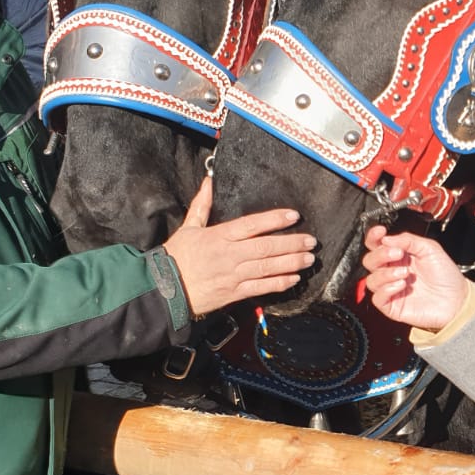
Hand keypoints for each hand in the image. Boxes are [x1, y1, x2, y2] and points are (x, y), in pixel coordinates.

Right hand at [160, 178, 316, 316]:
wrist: (164, 290)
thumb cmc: (175, 257)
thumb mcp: (188, 227)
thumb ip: (202, 205)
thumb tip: (209, 181)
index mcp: (219, 236)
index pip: (252, 224)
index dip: (274, 219)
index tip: (294, 216)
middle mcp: (229, 255)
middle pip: (266, 247)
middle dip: (292, 243)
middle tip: (311, 241)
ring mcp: (233, 275)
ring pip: (268, 267)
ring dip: (291, 262)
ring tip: (309, 258)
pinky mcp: (234, 293)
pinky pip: (261, 288)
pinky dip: (279, 283)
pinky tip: (294, 279)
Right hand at [361, 225, 468, 330]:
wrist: (456, 299)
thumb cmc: (446, 276)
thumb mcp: (430, 249)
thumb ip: (408, 240)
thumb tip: (386, 238)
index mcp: (399, 256)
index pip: (377, 245)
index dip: (374, 237)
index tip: (380, 232)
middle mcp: (393, 271)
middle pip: (370, 261)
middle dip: (381, 254)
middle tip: (398, 254)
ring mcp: (392, 288)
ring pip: (371, 279)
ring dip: (386, 273)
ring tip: (405, 273)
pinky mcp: (392, 305)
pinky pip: (377, 297)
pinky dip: (387, 289)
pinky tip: (402, 285)